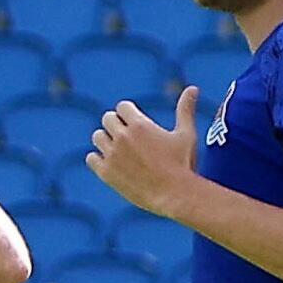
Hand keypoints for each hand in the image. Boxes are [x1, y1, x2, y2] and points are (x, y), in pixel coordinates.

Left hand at [85, 86, 202, 219]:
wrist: (176, 196)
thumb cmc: (183, 164)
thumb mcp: (186, 134)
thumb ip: (185, 109)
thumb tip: (192, 87)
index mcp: (139, 125)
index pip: (122, 107)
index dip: (130, 114)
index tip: (138, 125)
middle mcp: (122, 137)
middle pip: (107, 119)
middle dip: (117, 125)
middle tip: (131, 139)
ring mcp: (112, 155)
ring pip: (97, 136)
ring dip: (107, 140)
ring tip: (122, 151)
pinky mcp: (106, 172)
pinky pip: (91, 158)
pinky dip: (99, 159)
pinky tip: (113, 164)